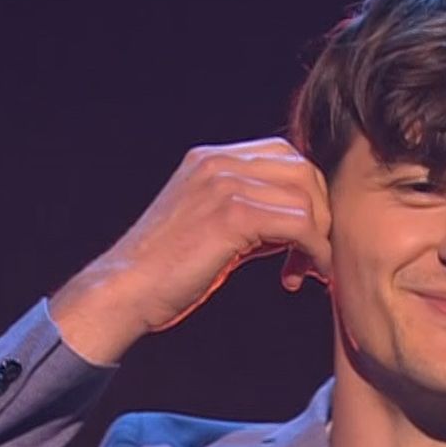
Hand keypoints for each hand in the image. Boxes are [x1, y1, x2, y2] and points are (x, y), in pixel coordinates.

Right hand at [50, 137, 331, 364]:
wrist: (124, 291)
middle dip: (321, 214)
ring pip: (307, 197)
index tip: (308, 237)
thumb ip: (252, 213)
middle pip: (304, 170)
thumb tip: (302, 224)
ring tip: (307, 271)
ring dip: (319, 238)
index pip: (286, 155)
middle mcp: (219, 162)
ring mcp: (224, 185)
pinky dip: (315, 251)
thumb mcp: (211, 226)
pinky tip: (306, 275)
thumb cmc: (167, 271)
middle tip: (314, 256)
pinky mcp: (231, 215)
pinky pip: (299, 224)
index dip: (308, 195)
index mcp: (212, 159)